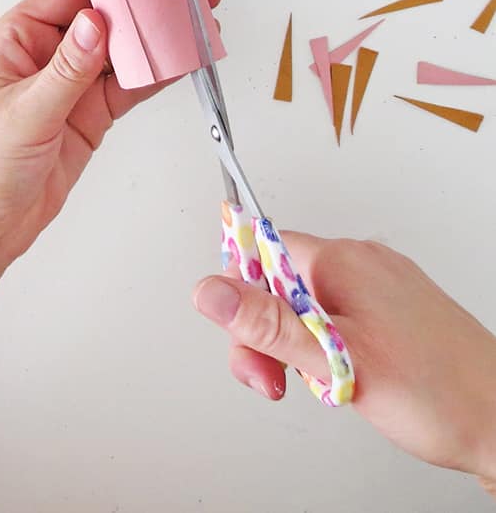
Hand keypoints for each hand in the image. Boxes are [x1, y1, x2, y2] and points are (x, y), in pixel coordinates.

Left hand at [0, 0, 220, 268]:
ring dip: (157, 41)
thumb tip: (97, 21)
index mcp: (18, 37)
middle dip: (145, 7)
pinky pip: (128, 86)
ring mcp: (72, 84)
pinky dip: (155, 75)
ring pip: (122, 52)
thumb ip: (67, 69)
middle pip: (105, 18)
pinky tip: (182, 61)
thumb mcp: (25, 113)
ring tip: (197, 25)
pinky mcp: (90, 114)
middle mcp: (47, 53)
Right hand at [193, 234, 495, 483]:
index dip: (244, 295)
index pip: (263, 251)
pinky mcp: (396, 306)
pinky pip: (340, 315)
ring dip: (301, 345)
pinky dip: (330, 345)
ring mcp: (382, 282)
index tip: (246, 335)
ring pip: (310, 304)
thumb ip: (266, 324)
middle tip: (278, 380)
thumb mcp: (333, 361)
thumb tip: (209, 291)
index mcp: (341, 259)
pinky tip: (347, 375)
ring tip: (326, 384)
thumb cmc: (434, 393)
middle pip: (283, 282)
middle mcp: (361, 259)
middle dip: (270, 333)